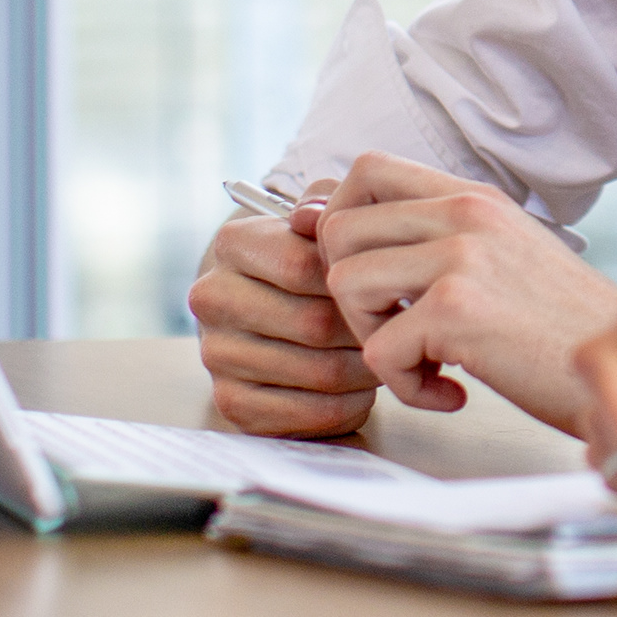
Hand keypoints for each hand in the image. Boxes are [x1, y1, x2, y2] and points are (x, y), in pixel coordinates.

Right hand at [187, 184, 377, 437]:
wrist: (276, 308)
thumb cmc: (315, 260)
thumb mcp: (325, 219)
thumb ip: (331, 202)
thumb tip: (318, 213)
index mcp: (234, 244)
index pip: (304, 266)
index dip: (358, 280)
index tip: (392, 284)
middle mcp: (213, 297)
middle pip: (313, 324)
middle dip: (367, 329)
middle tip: (403, 328)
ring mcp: (217, 353)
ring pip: (317, 372)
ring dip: (366, 370)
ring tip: (389, 354)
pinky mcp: (231, 403)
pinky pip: (308, 413)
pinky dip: (350, 404)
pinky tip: (363, 387)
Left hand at [316, 153, 616, 429]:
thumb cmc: (563, 327)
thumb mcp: (505, 255)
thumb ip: (438, 239)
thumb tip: (333, 228)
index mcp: (474, 197)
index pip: (366, 169)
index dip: (338, 218)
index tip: (361, 270)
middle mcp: (465, 213)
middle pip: (339, 228)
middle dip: (349, 291)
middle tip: (394, 327)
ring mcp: (460, 256)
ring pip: (345, 283)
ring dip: (373, 337)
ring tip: (425, 360)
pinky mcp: (457, 309)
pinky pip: (379, 352)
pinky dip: (407, 387)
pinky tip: (452, 392)